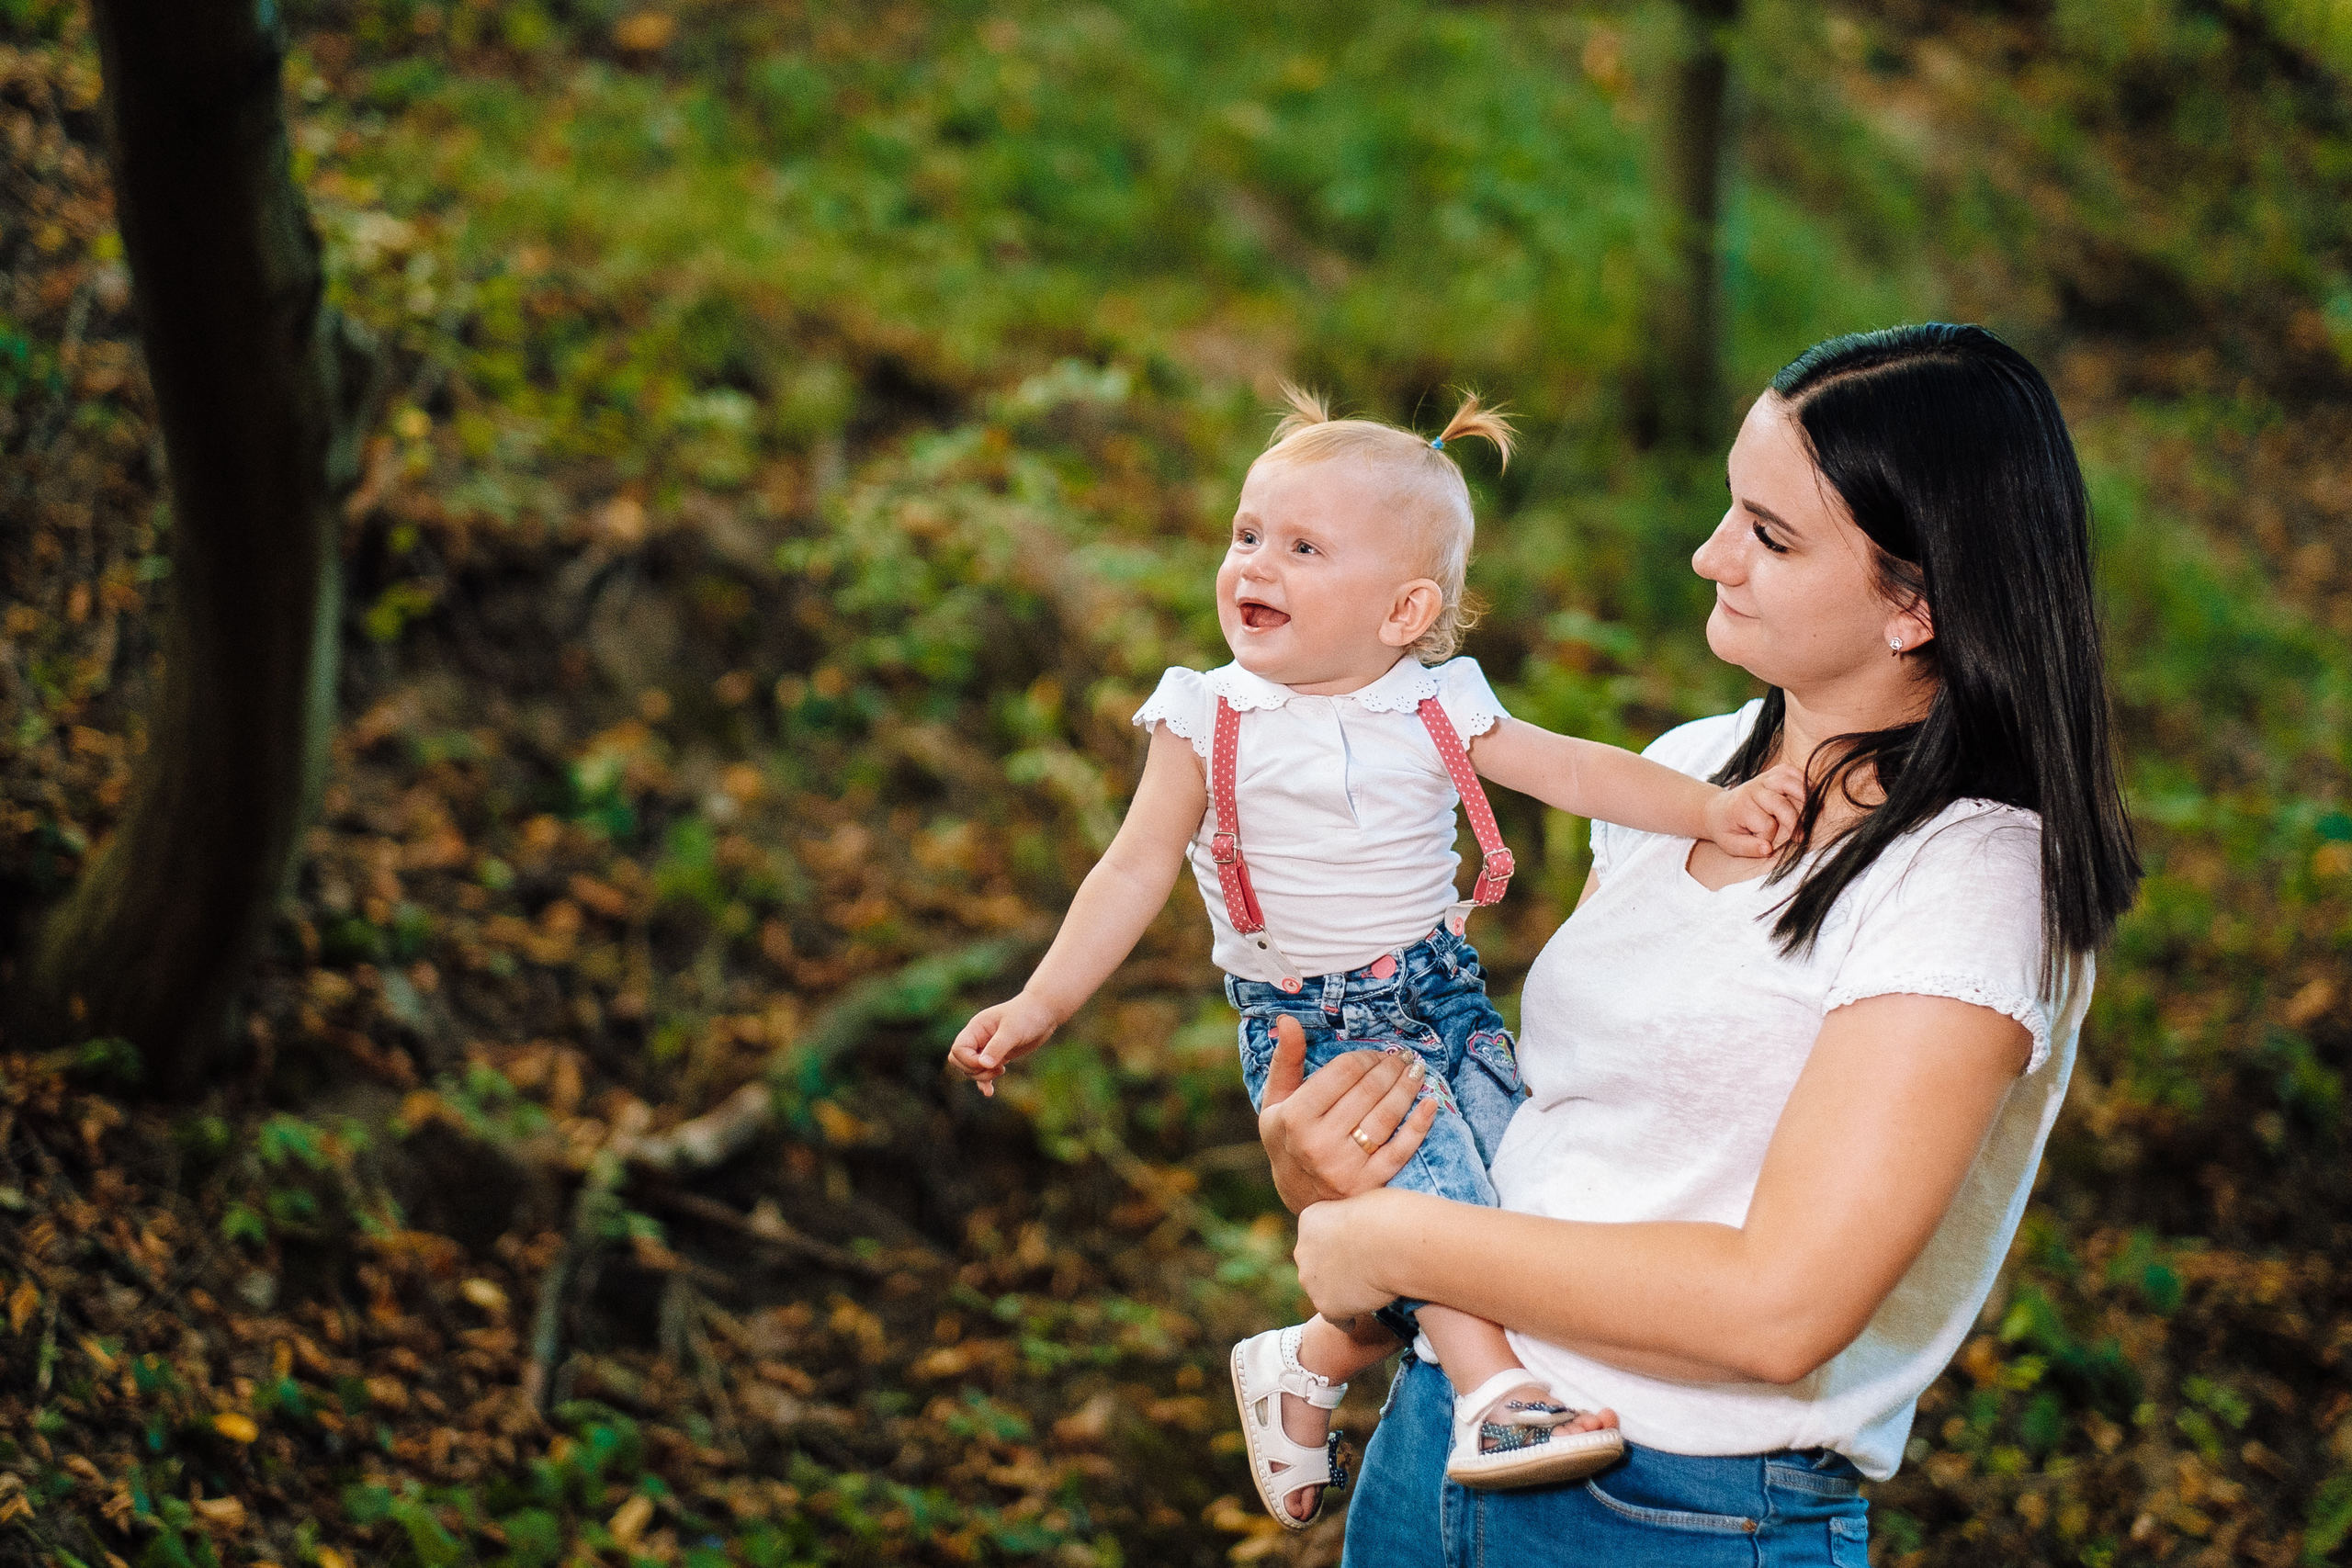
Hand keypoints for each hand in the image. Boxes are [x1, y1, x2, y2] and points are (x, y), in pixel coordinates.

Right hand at [946, 993, 1059, 1095]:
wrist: (1043, 1013)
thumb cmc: (1027, 1016)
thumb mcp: (1013, 1031)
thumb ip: (997, 1047)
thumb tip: (983, 1065)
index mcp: (976, 1028)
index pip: (958, 1050)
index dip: (969, 1061)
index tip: (988, 1063)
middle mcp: (978, 1038)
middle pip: (959, 1061)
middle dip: (974, 1070)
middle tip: (995, 1068)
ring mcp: (986, 1047)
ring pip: (970, 1069)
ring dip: (982, 1076)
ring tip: (1001, 1070)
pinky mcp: (997, 1056)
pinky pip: (983, 1072)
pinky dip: (985, 1082)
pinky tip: (989, 1092)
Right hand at [1256, 1015, 1439, 1211]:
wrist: (1303, 1201)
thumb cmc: (1288, 1140)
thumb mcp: (1276, 1102)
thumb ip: (1285, 1060)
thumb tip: (1287, 1020)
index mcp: (1294, 1117)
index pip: (1344, 1071)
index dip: (1366, 1056)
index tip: (1377, 1054)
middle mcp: (1317, 1143)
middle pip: (1368, 1090)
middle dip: (1391, 1068)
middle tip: (1403, 1057)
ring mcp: (1345, 1166)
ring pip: (1386, 1116)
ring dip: (1408, 1088)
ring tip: (1417, 1071)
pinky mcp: (1369, 1184)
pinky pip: (1401, 1149)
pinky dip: (1420, 1125)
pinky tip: (1430, 1104)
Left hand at [1294, 1190, 1421, 1321]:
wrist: (1391, 1241)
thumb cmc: (1389, 1215)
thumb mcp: (1364, 1201)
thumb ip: (1355, 1215)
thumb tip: (1368, 1222)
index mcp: (1310, 1219)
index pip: (1318, 1236)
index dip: (1336, 1243)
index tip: (1355, 1248)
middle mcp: (1303, 1250)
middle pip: (1314, 1264)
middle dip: (1332, 1268)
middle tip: (1359, 1273)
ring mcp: (1311, 1280)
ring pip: (1321, 1291)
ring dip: (1336, 1293)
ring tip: (1358, 1297)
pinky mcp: (1325, 1305)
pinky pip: (1333, 1318)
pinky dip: (1344, 1320)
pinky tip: (1353, 1322)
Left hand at [1705, 763, 1806, 857]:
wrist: (1718, 809)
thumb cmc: (1727, 829)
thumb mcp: (1730, 844)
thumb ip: (1748, 848)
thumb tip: (1768, 849)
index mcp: (1740, 808)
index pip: (1766, 825)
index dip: (1771, 837)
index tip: (1767, 844)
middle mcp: (1752, 791)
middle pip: (1780, 804)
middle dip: (1795, 822)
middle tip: (1801, 837)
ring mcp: (1762, 780)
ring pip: (1788, 782)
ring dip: (1804, 798)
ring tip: (1814, 813)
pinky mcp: (1770, 774)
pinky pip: (1790, 771)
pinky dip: (1803, 779)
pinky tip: (1810, 794)